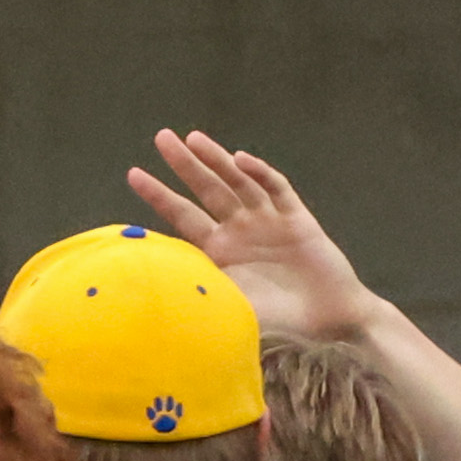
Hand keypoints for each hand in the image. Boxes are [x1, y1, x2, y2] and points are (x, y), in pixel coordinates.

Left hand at [127, 129, 380, 342]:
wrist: (327, 323)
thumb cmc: (277, 323)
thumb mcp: (227, 308)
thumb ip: (196, 292)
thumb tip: (151, 288)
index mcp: (218, 252)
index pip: (181, 216)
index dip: (158, 195)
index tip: (133, 173)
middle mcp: (239, 231)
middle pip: (206, 189)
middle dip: (184, 163)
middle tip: (161, 137)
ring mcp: (267, 221)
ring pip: (237, 182)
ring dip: (216, 159)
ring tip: (193, 139)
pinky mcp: (296, 218)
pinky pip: (276, 188)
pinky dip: (259, 173)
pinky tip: (240, 160)